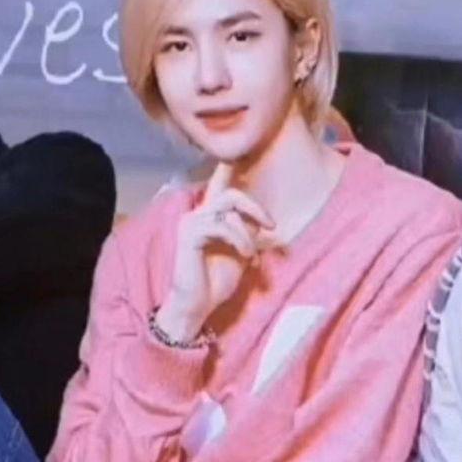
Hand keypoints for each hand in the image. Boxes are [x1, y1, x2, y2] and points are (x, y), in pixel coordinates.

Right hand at [156, 162, 274, 339]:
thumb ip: (248, 233)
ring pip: (228, 209)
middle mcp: (198, 214)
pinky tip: (245, 256)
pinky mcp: (190, 235)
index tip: (239, 156)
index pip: (219, 184)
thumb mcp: (241, 253)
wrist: (197, 305)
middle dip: (255, 207)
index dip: (228, 168)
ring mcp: (191, 223)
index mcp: (209, 216)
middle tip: (271, 225)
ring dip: (247, 233)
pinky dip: (239, 240)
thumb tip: (263, 224)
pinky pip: (221, 226)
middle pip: (230, 193)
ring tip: (251, 255)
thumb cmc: (217, 280)